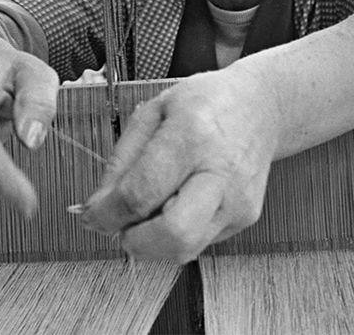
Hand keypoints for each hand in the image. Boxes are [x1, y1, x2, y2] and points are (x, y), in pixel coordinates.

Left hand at [78, 66, 281, 262]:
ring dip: (153, 243)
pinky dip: (175, 234)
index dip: (107, 214)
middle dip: (136, 241)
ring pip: (186, 249)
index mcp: (192, 135)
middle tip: (122, 224)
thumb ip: (120, 162)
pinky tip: (177, 204)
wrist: (261, 107)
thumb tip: (96, 209)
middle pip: (174, 234)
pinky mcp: (246, 217)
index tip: (92, 215)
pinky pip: (198, 242)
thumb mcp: (153, 112)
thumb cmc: (206, 103)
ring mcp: (238, 199)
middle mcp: (221, 171)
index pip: (142, 192)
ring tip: (149, 211)